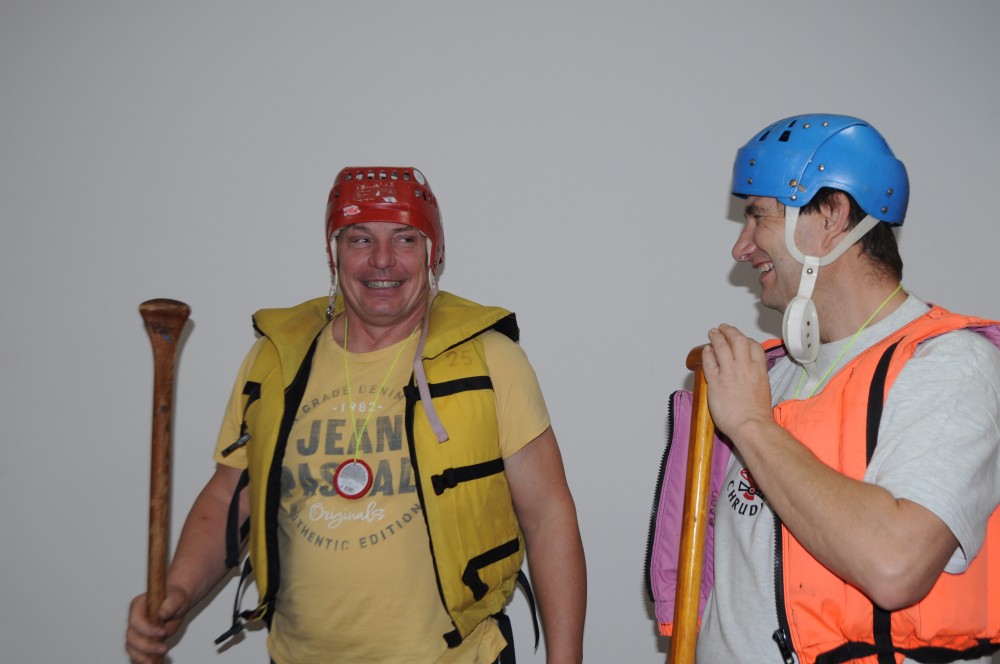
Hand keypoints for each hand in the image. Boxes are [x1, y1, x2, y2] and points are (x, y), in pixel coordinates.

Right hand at [124, 586, 189, 662]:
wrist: (177, 604)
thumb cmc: (175, 598)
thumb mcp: (177, 598)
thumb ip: (170, 604)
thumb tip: (162, 613)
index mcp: (138, 606)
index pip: (136, 621)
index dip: (147, 630)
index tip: (163, 633)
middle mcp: (134, 620)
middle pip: (132, 638)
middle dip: (146, 646)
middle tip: (164, 648)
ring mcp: (137, 632)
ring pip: (132, 648)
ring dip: (142, 657)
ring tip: (155, 662)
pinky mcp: (142, 641)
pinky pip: (138, 654)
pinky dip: (143, 661)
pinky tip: (153, 663)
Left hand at [700, 324, 773, 441]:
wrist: (751, 424)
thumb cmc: (758, 414)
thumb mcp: (764, 390)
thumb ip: (756, 379)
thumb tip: (750, 379)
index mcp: (759, 370)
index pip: (754, 346)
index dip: (746, 339)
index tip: (742, 339)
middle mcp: (745, 367)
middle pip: (737, 340)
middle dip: (730, 331)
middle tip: (723, 328)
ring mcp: (729, 372)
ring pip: (722, 347)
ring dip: (716, 337)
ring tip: (712, 332)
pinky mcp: (716, 381)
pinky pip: (709, 362)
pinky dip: (707, 353)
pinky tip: (706, 350)